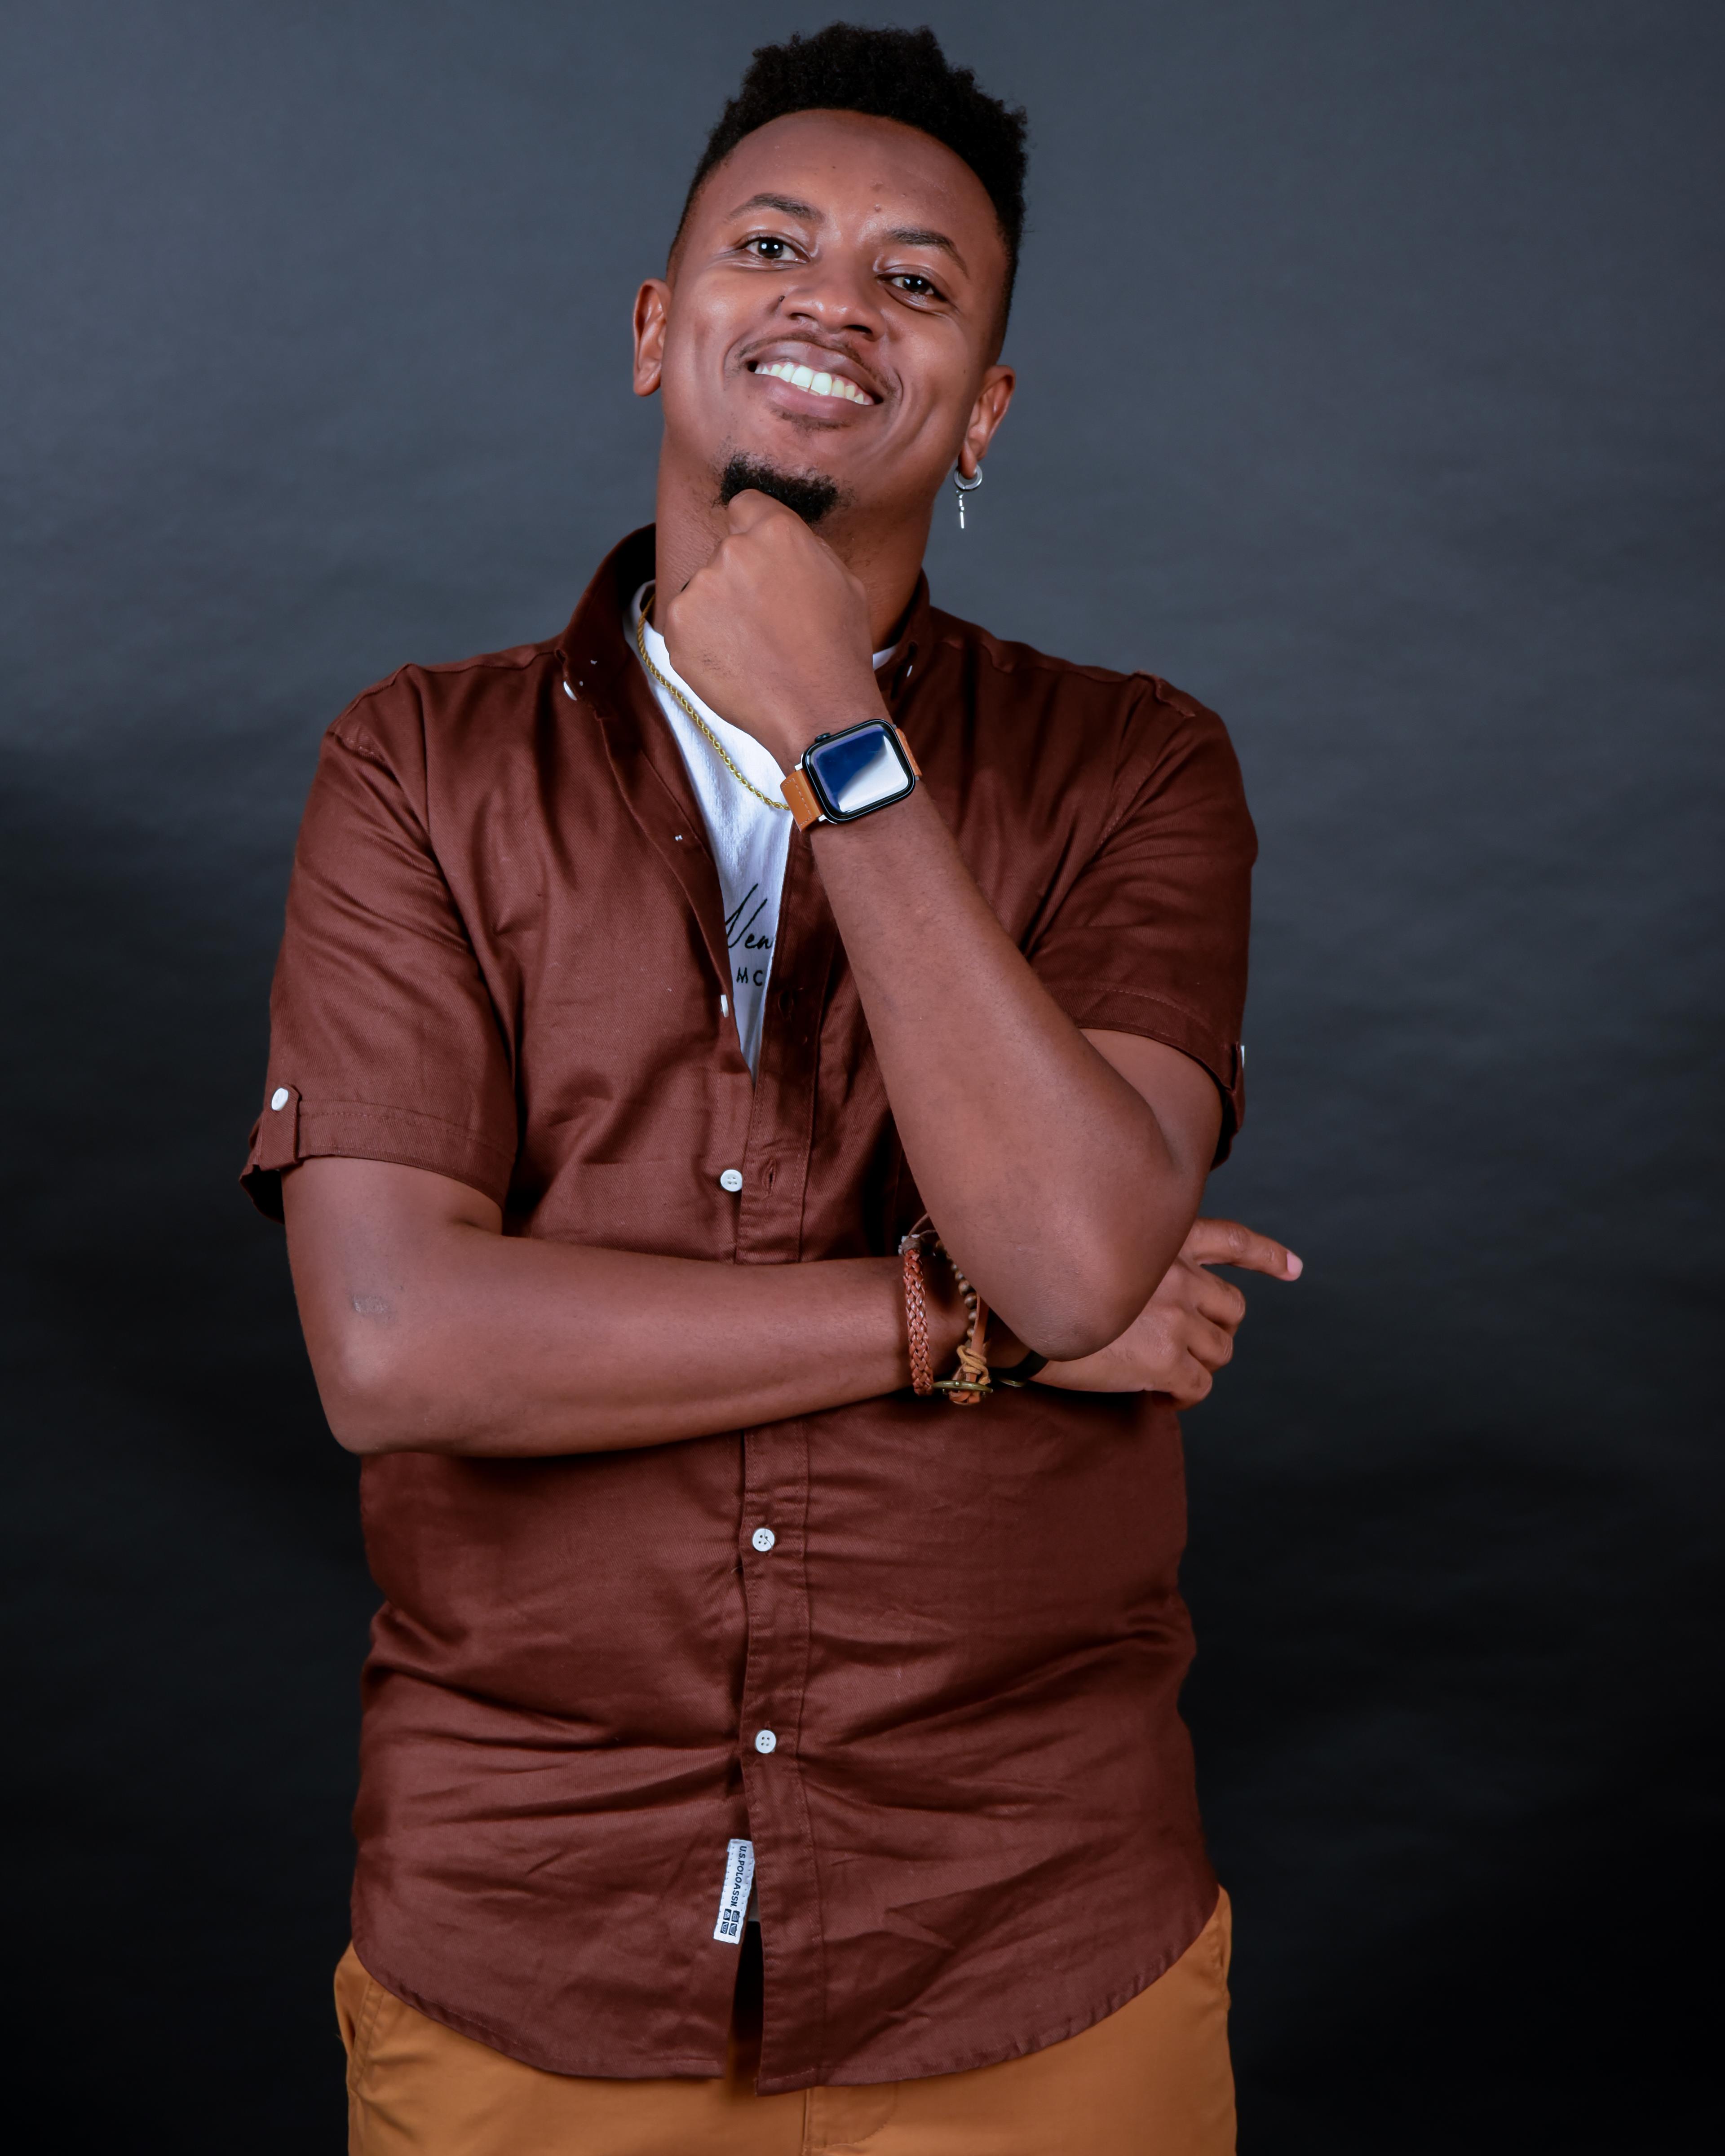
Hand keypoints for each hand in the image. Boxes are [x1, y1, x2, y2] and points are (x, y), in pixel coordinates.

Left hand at [656, 492, 882, 768]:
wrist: (818, 711)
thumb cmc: (837, 652)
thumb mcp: (842, 582)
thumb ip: (804, 551)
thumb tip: (783, 544)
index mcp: (776, 531)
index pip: (744, 505)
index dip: (751, 531)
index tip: (757, 558)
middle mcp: (733, 551)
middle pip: (724, 553)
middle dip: (739, 580)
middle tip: (763, 621)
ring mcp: (700, 588)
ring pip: (702, 590)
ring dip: (718, 612)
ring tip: (751, 648)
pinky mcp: (677, 625)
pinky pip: (684, 623)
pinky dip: (700, 641)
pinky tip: (732, 662)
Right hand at [1029, 1218, 1300, 1404]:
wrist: (1008, 1317)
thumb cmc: (1036, 1285)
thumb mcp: (1094, 1248)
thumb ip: (1133, 1259)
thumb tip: (1146, 1294)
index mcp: (1163, 1240)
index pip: (1232, 1242)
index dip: (1267, 1257)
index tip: (1294, 1269)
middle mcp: (1179, 1273)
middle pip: (1233, 1310)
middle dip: (1217, 1331)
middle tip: (1189, 1347)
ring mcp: (1176, 1317)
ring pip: (1220, 1351)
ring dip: (1199, 1365)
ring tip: (1166, 1374)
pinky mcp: (1164, 1359)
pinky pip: (1198, 1388)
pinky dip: (1184, 1399)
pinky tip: (1159, 1399)